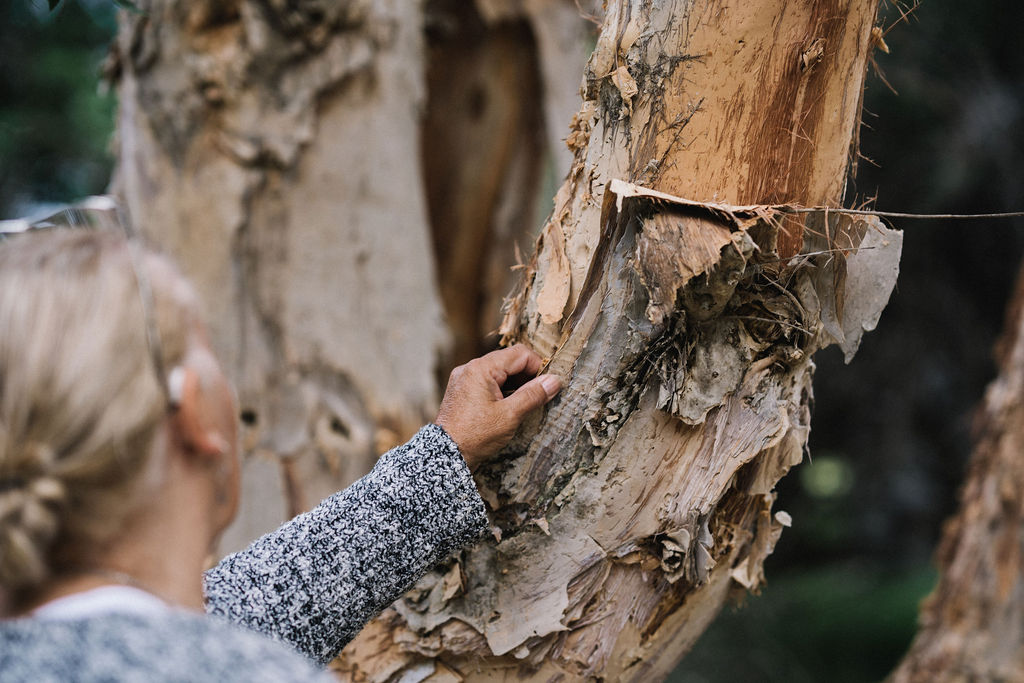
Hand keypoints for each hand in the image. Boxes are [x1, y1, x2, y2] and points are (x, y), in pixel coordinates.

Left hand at [435, 344, 561, 469]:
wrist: (446, 455)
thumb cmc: (475, 435)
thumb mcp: (510, 415)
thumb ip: (533, 395)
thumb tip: (554, 381)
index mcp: (481, 368)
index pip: (520, 354)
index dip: (539, 367)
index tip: (548, 386)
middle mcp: (470, 368)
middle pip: (509, 360)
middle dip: (528, 376)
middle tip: (539, 396)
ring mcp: (464, 378)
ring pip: (499, 371)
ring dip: (516, 384)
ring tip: (525, 403)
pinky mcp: (462, 390)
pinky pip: (488, 381)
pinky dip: (502, 389)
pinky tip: (509, 406)